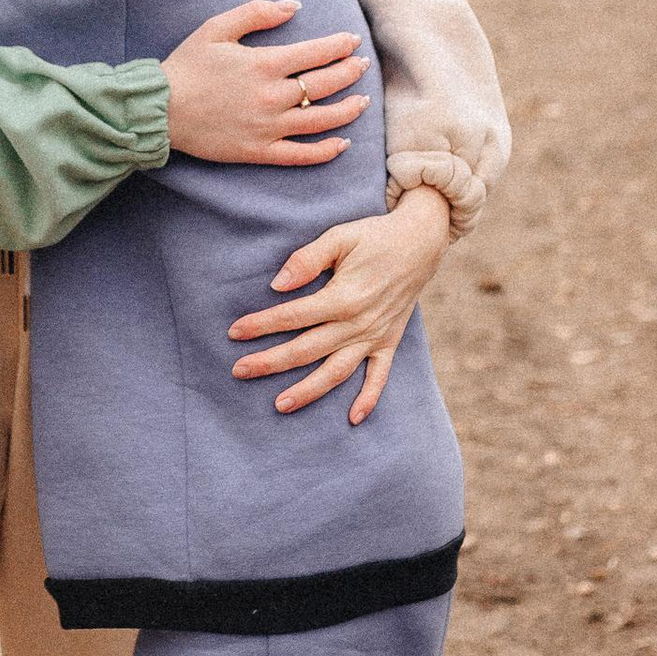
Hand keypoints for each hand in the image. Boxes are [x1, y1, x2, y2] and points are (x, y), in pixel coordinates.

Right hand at [160, 5, 370, 164]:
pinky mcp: (259, 152)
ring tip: (363, 102)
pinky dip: (325, 151)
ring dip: (348, 110)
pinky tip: (342, 143)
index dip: (340, 46)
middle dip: (350, 72)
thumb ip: (258, 12)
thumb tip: (294, 6)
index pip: (317, 53)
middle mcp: (273, 96)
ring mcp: (269, 127)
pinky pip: (301, 155)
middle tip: (362, 66)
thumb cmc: (187, 66)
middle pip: (325, 84)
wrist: (160, 109)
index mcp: (265, 64)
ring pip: (321, 120)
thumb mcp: (217, 27)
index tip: (353, 41)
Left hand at [227, 183, 451, 422]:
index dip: (261, 325)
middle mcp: (358, 323)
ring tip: (280, 404)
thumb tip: (277, 284)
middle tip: (239, 371)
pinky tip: (352, 419)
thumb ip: (307, 260)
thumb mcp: (340, 237)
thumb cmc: (375, 236)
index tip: (234, 332)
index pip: (293, 317)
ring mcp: (375, 336)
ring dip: (308, 391)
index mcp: (344, 296)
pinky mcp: (389, 341)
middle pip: (306, 350)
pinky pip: (380, 377)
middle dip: (270, 362)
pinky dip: (368, 399)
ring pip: (337, 372)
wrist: (422, 241)